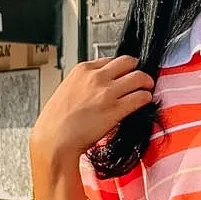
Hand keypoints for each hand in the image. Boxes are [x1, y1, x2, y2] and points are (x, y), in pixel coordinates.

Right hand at [30, 56, 153, 199]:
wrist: (54, 140)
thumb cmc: (56, 120)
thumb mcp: (67, 90)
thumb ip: (84, 83)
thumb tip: (98, 85)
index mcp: (83, 70)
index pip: (110, 59)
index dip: (120, 67)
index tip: (123, 73)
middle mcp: (96, 77)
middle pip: (128, 62)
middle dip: (136, 69)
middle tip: (140, 77)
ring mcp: (107, 92)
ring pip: (139, 77)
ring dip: (146, 82)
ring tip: (147, 88)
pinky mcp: (116, 109)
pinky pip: (140, 97)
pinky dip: (146, 97)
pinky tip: (145, 101)